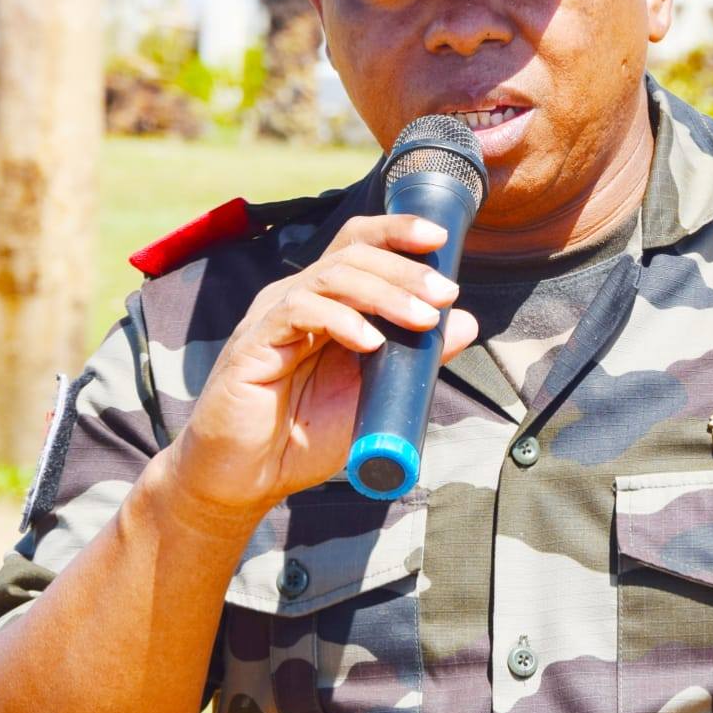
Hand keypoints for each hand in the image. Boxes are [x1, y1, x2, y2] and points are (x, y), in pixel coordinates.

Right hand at [159, 214, 477, 526]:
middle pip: (351, 254)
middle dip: (405, 269)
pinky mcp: (252, 345)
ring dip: (384, 293)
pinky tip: (371, 342)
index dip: (396, 233)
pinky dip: (341, 321)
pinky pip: (298, 313)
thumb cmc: (304, 436)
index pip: (358, 247)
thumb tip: (467, 322)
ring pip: (330, 276)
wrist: (245, 479)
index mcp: (323, 302)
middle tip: (445, 294)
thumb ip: (416, 359)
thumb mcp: (374, 394)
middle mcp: (295, 298)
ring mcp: (271, 317)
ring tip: (423, 320)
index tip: (441, 239)